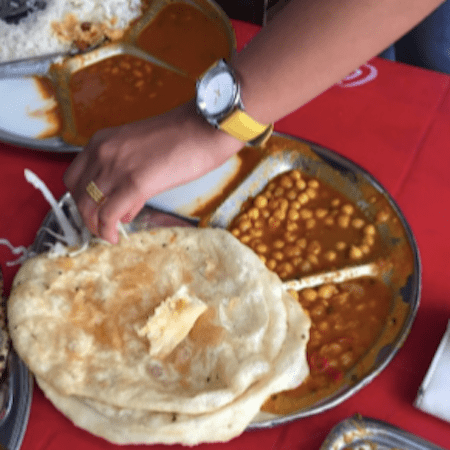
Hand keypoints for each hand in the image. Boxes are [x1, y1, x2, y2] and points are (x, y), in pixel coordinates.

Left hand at [64, 100, 241, 243]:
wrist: (203, 129)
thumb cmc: (181, 138)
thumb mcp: (142, 152)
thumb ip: (127, 177)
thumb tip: (123, 209)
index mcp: (102, 141)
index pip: (74, 176)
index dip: (80, 197)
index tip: (92, 209)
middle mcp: (102, 153)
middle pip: (77, 193)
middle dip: (85, 215)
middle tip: (99, 226)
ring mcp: (117, 168)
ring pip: (88, 207)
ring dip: (95, 226)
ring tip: (108, 235)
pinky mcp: (135, 184)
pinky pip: (108, 214)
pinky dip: (107, 231)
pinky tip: (115, 238)